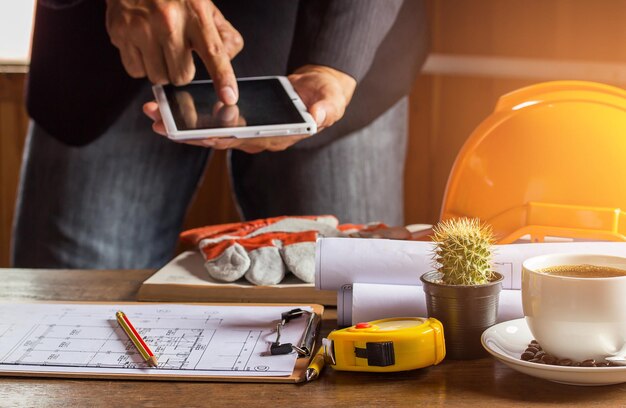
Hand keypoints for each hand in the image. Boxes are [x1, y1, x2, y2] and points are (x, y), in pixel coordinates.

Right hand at [105, 0, 242, 104]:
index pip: (213, 53)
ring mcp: (142, 28)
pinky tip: (143, 45)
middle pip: (182, 77)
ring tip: (159, 46)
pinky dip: (141, 65)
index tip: (228, 97)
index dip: (222, 78)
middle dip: (182, 71)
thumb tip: (226, 60)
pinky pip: (136, 71)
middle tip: (178, 52)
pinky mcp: (120, 33)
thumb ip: (223, 36)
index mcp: (195, 14)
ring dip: (161, 69)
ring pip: (158, 78)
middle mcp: (168, 22)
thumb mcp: (205, 7)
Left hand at [143, 64, 355, 152]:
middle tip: (159, 124)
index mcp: (276, 137)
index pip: (245, 140)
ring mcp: (246, 131)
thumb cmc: (325, 97)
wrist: (319, 91)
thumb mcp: (330, 102)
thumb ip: (325, 110)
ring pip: (209, 133)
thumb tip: (315, 119)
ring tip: (154, 116)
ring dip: (181, 127)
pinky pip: (212, 122)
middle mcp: (257, 139)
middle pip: (218, 140)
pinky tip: (169, 109)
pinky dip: (190, 117)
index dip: (222, 138)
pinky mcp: (239, 120)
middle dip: (187, 134)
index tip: (199, 135)